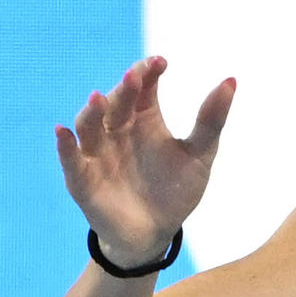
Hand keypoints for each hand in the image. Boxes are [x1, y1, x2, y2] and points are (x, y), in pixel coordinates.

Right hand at [54, 55, 232, 271]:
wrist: (156, 234)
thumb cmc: (175, 191)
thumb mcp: (199, 156)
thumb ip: (211, 121)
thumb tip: (232, 80)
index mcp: (142, 118)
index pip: (142, 87)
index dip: (148, 72)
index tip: (161, 62)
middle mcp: (116, 129)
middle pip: (117, 102)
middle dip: (124, 89)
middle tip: (135, 77)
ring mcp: (97, 152)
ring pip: (89, 124)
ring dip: (93, 111)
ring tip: (99, 98)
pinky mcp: (82, 178)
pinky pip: (71, 158)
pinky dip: (65, 146)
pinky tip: (63, 132)